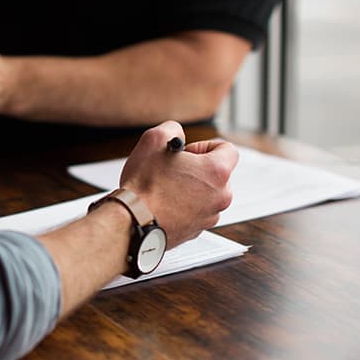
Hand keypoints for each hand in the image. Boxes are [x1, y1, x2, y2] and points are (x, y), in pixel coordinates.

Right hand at [120, 121, 237, 247]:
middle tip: (173, 170)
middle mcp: (220, 196)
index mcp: (216, 172)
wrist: (132, 222)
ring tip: (165, 188)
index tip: (188, 152)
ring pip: (206, 195)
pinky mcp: (196, 231)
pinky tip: (163, 203)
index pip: (227, 149)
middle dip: (197, 169)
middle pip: (217, 174)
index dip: (205, 146)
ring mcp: (209, 216)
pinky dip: (183, 207)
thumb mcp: (154, 140)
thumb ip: (172, 129)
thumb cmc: (144, 186)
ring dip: (190, 189)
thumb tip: (176, 134)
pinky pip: (195, 212)